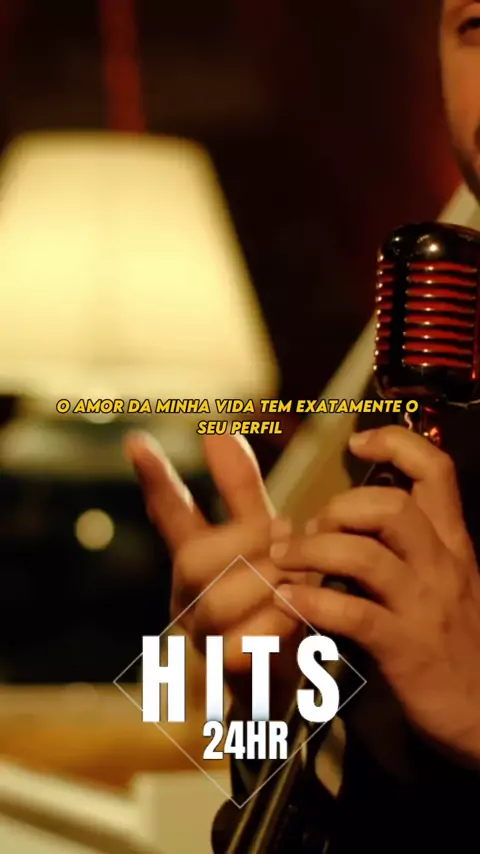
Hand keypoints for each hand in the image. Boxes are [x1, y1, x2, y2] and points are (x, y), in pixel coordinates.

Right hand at [124, 431, 306, 713]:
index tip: (137, 440)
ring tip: (300, 576)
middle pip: (195, 558)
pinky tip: (297, 617)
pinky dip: (275, 626)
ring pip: (219, 601)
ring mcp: (202, 637)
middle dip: (246, 539)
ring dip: (267, 581)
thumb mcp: (265, 541)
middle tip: (286, 531)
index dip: (156, 480)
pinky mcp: (227, 674)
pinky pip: (241, 647)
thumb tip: (219, 431)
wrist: (286, 678)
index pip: (168, 515)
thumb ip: (241, 493)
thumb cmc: (272, 597)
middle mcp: (187, 596)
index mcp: (193, 560)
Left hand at [271, 426, 479, 762]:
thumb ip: (408, 547)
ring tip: (284, 560)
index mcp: (450, 544)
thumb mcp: (444, 583)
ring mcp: (424, 606)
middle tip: (311, 530)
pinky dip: (311, 602)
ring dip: (311, 551)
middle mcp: (442, 565)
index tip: (357, 443)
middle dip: (339, 508)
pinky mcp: (406, 648)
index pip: (435, 471)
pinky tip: (287, 600)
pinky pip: (353, 614)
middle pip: (391, 508)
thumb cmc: (455, 641)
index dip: (397, 444)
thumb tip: (349, 519)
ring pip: (364, 556)